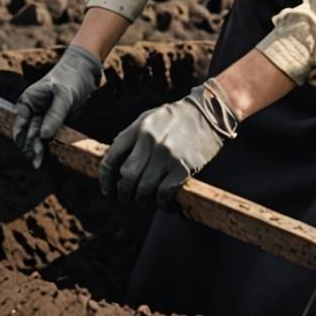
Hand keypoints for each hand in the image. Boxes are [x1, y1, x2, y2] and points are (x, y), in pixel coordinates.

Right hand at [12, 44, 102, 167]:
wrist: (85, 72)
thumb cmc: (71, 79)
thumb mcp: (64, 95)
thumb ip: (55, 115)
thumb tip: (43, 136)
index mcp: (28, 102)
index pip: (21, 125)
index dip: (23, 139)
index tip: (30, 151)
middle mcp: (32, 111)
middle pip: (28, 134)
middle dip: (31, 147)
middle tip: (38, 161)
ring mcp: (43, 117)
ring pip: (37, 138)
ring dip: (38, 149)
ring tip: (39, 163)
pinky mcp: (54, 122)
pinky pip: (48, 137)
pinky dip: (47, 146)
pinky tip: (47, 158)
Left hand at [99, 79, 238, 210]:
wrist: (209, 112)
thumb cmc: (176, 118)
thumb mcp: (149, 118)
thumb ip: (131, 137)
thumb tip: (112, 160)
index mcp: (138, 128)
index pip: (111, 159)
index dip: (106, 180)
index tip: (109, 191)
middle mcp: (149, 141)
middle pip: (126, 178)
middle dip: (124, 193)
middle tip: (127, 199)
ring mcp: (166, 155)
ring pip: (143, 189)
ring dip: (141, 200)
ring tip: (145, 201)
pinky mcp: (183, 167)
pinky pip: (164, 194)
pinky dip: (162, 204)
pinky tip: (164, 203)